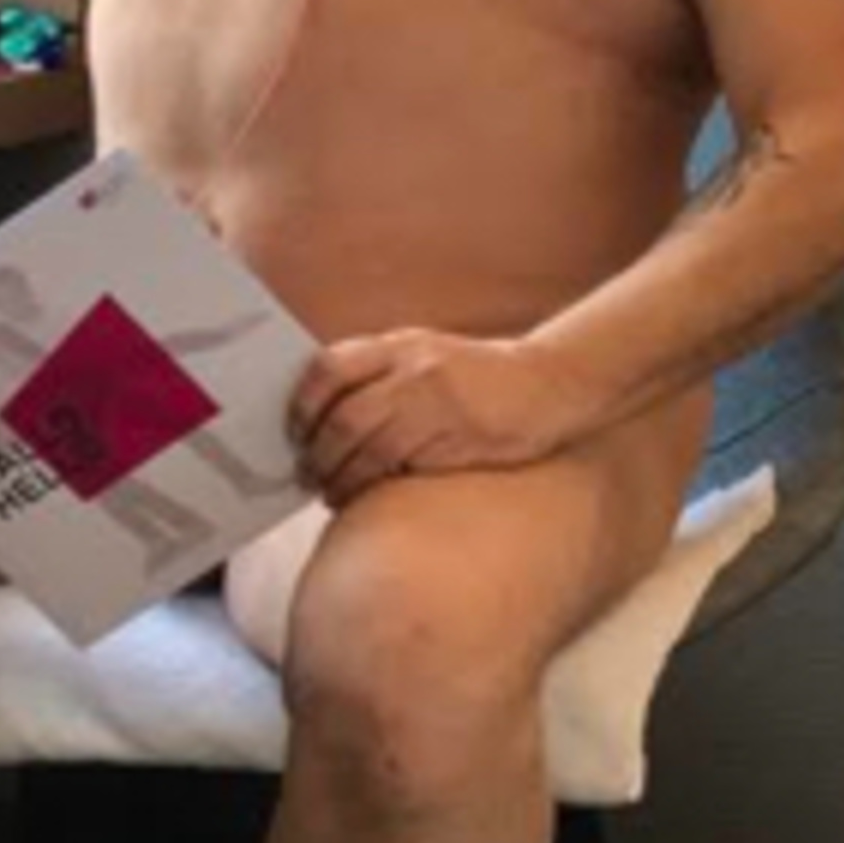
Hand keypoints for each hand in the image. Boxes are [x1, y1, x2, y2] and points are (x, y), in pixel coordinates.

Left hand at [286, 330, 569, 504]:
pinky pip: (403, 467)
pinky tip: (364, 496)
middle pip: (343, 416)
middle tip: (305, 475)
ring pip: (369, 448)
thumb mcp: (426, 357)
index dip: (302, 404)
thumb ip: (381, 375)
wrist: (550, 382)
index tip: (292, 433)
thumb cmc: (478, 377)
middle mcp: (413, 370)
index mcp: (399, 346)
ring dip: (341, 477)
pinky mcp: (459, 437)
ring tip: (330, 493)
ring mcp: (436, 404)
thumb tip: (324, 416)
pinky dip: (374, 485)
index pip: (328, 367)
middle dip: (316, 453)